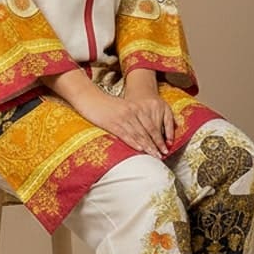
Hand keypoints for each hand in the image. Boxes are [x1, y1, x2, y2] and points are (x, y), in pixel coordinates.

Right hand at [40, 69, 172, 157]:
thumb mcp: (122, 109)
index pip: (151, 125)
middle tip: (163, 155)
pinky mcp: (113, 122)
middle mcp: (132, 112)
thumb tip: (141, 134)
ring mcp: (123, 117)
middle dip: (156, 144)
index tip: (164, 148)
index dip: (159, 138)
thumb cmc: (104, 105)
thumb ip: (132, 118)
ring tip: (155, 156)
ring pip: (139, 134)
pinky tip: (140, 149)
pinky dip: (134, 142)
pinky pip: (126, 134)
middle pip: (148, 130)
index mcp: (136, 108)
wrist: (89, 97)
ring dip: (148, 146)